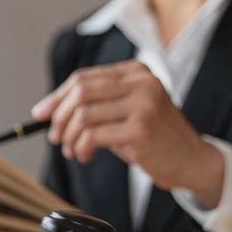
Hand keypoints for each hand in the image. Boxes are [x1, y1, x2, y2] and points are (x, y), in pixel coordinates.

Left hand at [32, 59, 224, 207]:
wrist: (191, 159)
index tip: (40, 115)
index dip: (57, 97)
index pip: (83, 78)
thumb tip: (46, 111)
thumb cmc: (152, 137)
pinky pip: (92, 136)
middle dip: (59, 118)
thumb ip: (93, 106)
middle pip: (80, 92)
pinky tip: (85, 156)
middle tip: (55, 138)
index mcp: (135, 72)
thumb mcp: (124, 112)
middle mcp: (141, 82)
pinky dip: (80, 148)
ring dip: (69, 137)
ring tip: (72, 151)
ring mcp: (143, 104)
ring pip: (83, 114)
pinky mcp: (140, 129)